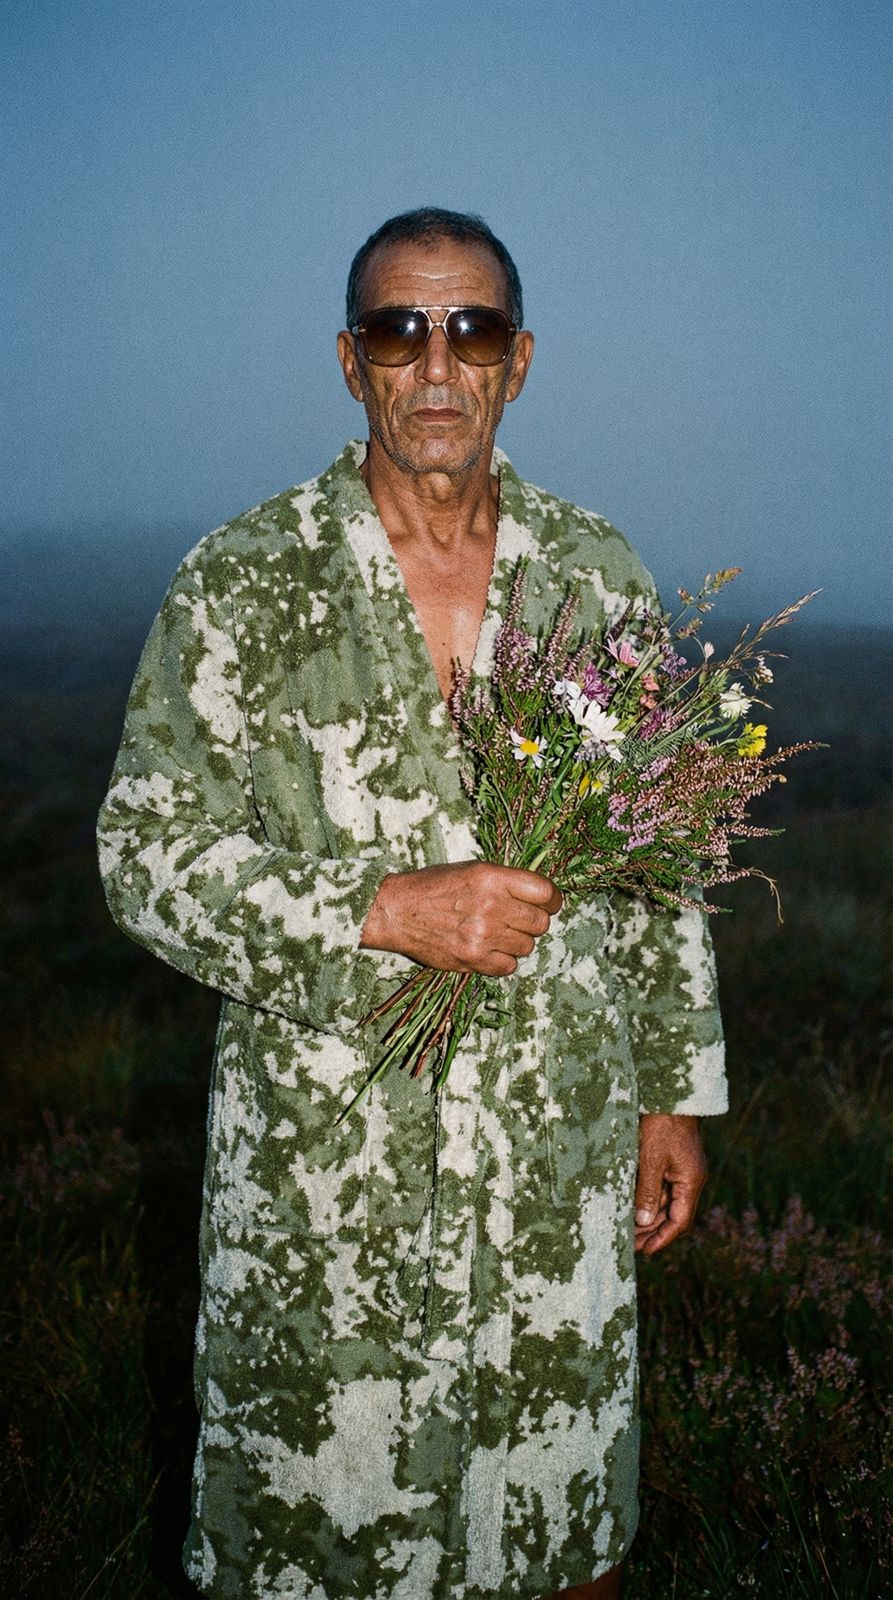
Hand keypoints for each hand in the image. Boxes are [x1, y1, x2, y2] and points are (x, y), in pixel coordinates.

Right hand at [360, 860, 561, 975]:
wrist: (396, 911)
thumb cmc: (434, 887)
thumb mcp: (472, 870)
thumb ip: (506, 882)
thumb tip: (541, 897)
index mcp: (492, 878)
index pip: (546, 893)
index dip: (553, 900)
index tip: (550, 904)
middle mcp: (491, 906)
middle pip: (540, 923)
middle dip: (534, 922)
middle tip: (519, 920)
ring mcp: (482, 935)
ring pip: (527, 946)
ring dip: (518, 942)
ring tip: (498, 933)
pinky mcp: (473, 959)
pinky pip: (509, 966)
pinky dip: (503, 960)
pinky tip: (489, 948)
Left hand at [634, 1114, 706, 1255]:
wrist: (670, 1092)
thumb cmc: (661, 1124)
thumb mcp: (651, 1159)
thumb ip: (648, 1191)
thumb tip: (643, 1221)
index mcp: (691, 1182)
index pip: (680, 1221)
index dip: (663, 1238)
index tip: (646, 1252)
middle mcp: (690, 1179)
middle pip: (673, 1215)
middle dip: (653, 1231)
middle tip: (630, 1244)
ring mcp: (683, 1170)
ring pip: (667, 1202)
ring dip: (649, 1217)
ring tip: (628, 1230)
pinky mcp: (673, 1161)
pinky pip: (663, 1188)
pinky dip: (649, 1200)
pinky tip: (633, 1206)